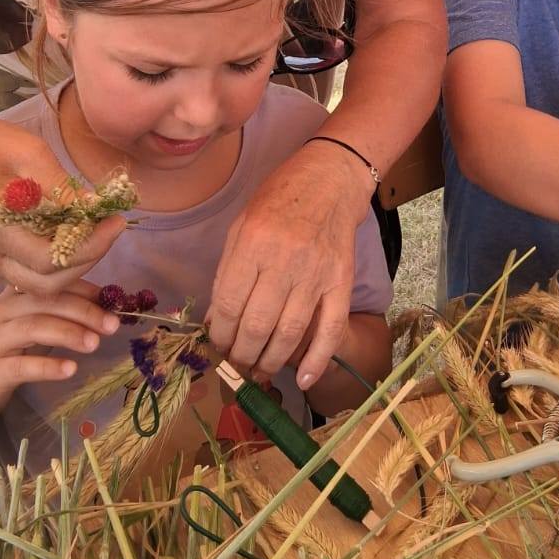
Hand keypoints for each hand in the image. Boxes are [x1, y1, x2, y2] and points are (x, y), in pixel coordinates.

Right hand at [0, 106, 126, 292]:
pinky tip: (65, 238)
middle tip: (111, 230)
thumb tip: (98, 211)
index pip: (47, 258)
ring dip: (70, 266)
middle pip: (44, 283)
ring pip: (33, 285)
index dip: (90, 246)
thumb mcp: (28, 152)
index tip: (117, 222)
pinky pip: (20, 276)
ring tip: (93, 233)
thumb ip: (61, 187)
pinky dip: (49, 265)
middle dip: (87, 261)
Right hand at [0, 280, 119, 420]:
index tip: (113, 299)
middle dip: (84, 310)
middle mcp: (3, 311)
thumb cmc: (8, 350)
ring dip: (68, 333)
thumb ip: (61, 312)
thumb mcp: (34, 325)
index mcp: (15, 295)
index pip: (52, 283)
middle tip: (113, 324)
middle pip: (46, 302)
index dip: (85, 288)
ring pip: (33, 328)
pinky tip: (70, 369)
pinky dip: (48, 366)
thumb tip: (108, 304)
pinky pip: (21, 365)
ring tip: (95, 343)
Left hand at [206, 140, 367, 390]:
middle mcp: (284, 260)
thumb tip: (216, 320)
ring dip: (270, 361)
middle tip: (236, 362)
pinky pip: (330, 328)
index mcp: (253, 243)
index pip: (229, 305)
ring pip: (290, 333)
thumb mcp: (241, 225)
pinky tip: (303, 379)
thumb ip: (227, 272)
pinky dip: (317, 359)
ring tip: (259, 370)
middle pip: (257, 325)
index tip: (217, 344)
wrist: (331, 179)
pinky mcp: (341, 282)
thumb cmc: (279, 197)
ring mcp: (317, 273)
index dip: (219, 334)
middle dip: (241, 354)